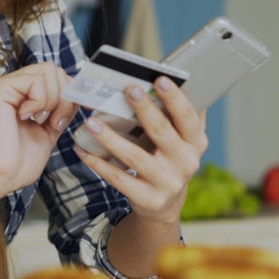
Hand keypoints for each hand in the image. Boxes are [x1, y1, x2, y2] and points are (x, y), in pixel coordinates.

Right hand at [0, 63, 77, 196]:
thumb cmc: (19, 161)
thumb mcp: (51, 129)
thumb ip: (62, 108)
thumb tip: (79, 91)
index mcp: (26, 94)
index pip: (58, 76)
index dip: (74, 91)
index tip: (82, 111)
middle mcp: (15, 85)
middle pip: (55, 70)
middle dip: (65, 97)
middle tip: (55, 122)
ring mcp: (6, 84)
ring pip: (49, 71)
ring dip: (54, 100)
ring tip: (42, 121)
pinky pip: (35, 81)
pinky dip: (40, 101)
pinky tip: (26, 117)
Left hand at [74, 76, 207, 223]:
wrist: (165, 202)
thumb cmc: (169, 157)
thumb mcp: (181, 139)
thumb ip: (177, 113)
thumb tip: (165, 76)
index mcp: (196, 142)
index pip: (188, 117)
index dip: (175, 98)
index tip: (160, 79)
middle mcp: (186, 163)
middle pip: (161, 132)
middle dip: (144, 109)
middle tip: (128, 89)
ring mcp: (167, 183)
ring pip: (135, 156)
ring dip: (111, 138)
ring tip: (91, 122)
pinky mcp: (148, 199)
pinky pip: (119, 178)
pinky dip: (98, 163)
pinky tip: (82, 149)